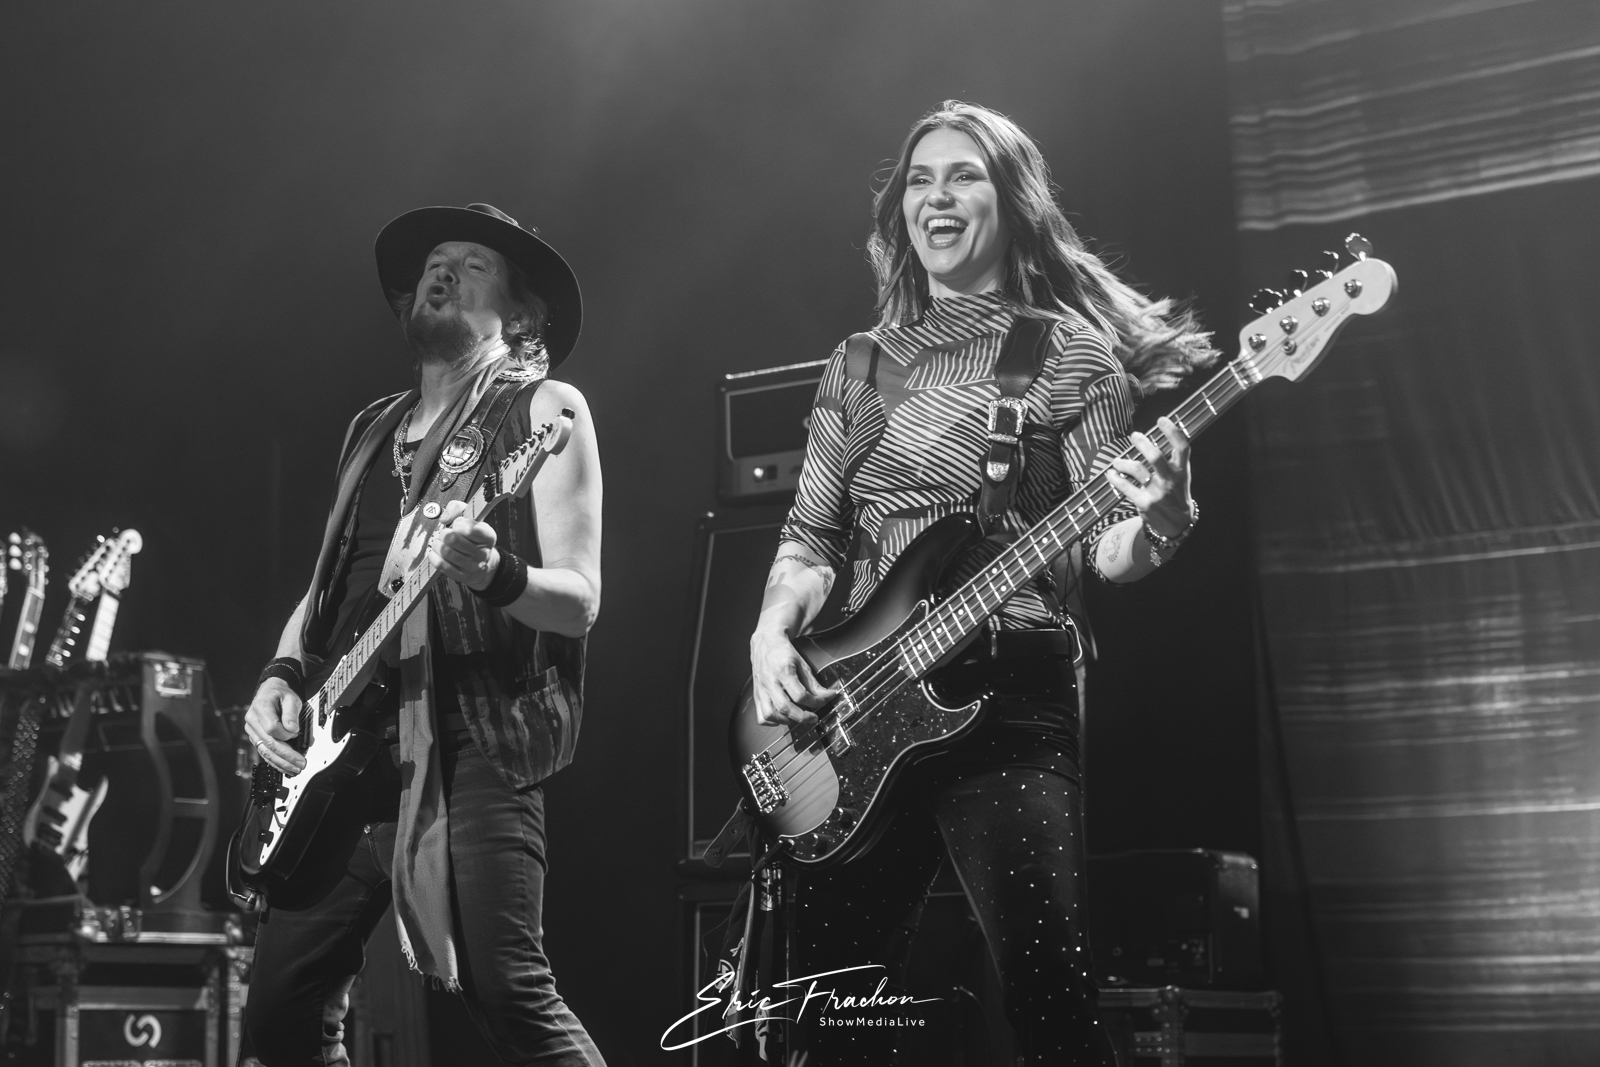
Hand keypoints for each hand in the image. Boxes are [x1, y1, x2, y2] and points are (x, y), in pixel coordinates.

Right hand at [245, 678, 306, 775]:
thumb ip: (291, 713)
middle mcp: (252, 721)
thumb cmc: (281, 694)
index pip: (271, 728)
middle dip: (286, 756)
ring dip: (281, 762)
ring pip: (265, 751)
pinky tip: (285, 768)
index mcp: (261, 707)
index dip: (286, 734)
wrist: (270, 692)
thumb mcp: (291, 698)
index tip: (296, 733)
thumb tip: (292, 730)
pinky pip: (264, 752)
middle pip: (268, 743)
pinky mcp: (256, 738)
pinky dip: (275, 762)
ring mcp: (252, 731)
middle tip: (301, 763)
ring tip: (295, 769)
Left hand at [428, 500, 498, 590]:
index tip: (457, 523)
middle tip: (446, 533)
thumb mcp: (470, 517)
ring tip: (441, 542)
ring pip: (445, 551)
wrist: (481, 563)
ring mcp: (472, 566)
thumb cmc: (472, 537)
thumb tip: (444, 518)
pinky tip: (437, 552)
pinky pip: (441, 564)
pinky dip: (434, 555)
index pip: (471, 529)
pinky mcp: (461, 576)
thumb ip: (456, 508)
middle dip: (445, 533)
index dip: (459, 523)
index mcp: (488, 537)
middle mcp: (482, 553)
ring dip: (438, 544)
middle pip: (453, 539)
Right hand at [750, 629, 837, 726]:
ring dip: (785, 720)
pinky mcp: (757, 694)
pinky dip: (772, 720)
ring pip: (769, 714)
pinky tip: (782, 716)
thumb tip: (827, 695)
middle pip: (784, 707)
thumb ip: (813, 683)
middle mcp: (769, 682)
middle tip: (813, 717)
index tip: (823, 701)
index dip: (815, 702)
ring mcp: (761, 689)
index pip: (800, 695)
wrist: (766, 642)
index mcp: (782, 671)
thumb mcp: (802, 663)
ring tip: (796, 716)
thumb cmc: (783, 651)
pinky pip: (761, 715)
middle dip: (802, 717)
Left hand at [1105, 415, 1194, 538]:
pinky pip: (1126, 487)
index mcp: (1182, 470)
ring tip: (1117, 462)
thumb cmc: (1177, 493)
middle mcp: (1170, 479)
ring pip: (1137, 469)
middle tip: (1134, 436)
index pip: (1182, 447)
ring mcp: (1157, 492)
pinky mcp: (1144, 503)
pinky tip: (1110, 473)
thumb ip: (1173, 458)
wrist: (1178, 523)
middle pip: (1155, 456)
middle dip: (1142, 443)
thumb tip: (1155, 435)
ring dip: (1123, 462)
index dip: (1173, 431)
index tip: (1162, 419)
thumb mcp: (1182, 476)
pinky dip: (1115, 478)